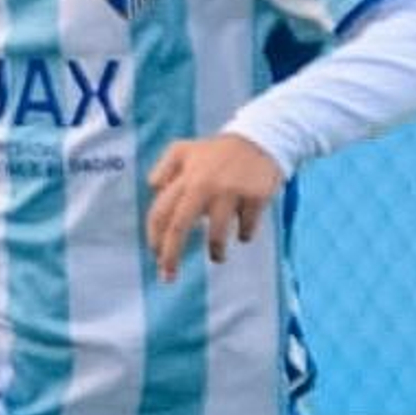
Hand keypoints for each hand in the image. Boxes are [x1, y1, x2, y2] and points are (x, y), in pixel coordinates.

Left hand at [145, 133, 284, 282]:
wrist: (262, 137)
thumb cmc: (218, 151)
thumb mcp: (184, 150)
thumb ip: (164, 168)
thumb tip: (153, 189)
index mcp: (185, 177)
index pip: (160, 212)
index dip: (154, 237)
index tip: (155, 256)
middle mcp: (203, 185)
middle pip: (179, 227)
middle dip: (171, 256)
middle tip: (168, 277)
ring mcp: (230, 192)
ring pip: (216, 234)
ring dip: (216, 251)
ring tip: (218, 257)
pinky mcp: (255, 197)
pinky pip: (246, 228)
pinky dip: (245, 235)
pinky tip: (244, 234)